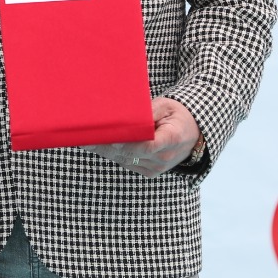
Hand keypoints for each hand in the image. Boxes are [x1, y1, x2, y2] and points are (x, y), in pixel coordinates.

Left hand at [81, 97, 200, 178]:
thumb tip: (129, 115)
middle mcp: (164, 157)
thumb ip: (149, 111)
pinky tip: (97, 146)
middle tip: (85, 136)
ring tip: (84, 140)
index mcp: (171, 139)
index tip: (111, 138)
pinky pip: (126, 163)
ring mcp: (156, 167)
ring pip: (124, 160)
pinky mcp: (149, 172)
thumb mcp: (167, 105)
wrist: (193, 134)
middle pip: (130, 154)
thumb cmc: (177, 115)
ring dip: (104, 151)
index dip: (128, 143)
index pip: (148, 145)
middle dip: (106, 145)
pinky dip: (112, 154)